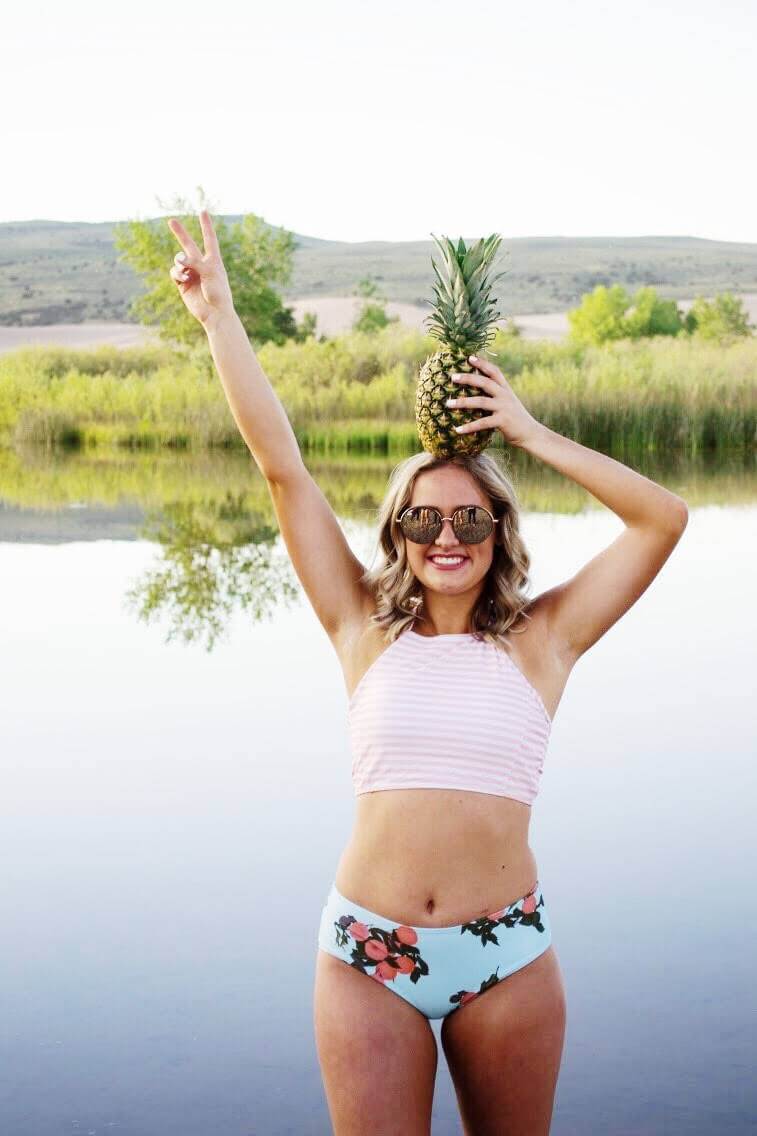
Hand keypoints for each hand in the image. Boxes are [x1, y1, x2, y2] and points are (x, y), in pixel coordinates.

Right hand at [167, 209, 234, 325]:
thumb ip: (194, 262)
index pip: (209, 238)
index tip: (203, 211)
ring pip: (179, 260)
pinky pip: (175, 272)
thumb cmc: (218, 292)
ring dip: (180, 263)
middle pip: (189, 245)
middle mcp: (201, 265)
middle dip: (180, 233)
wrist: (214, 313)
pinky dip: (177, 273)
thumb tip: (178, 259)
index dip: (206, 225)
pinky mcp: (183, 284)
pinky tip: (184, 278)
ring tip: (185, 271)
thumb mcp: (209, 273)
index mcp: (213, 260)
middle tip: (171, 220)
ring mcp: (191, 274)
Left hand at [446, 354, 541, 446]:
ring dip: (462, 402)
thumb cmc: (515, 418)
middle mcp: (505, 395)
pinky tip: (457, 430)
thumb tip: (475, 390)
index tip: (469, 357)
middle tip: (453, 377)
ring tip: (448, 404)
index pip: (494, 371)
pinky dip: (469, 427)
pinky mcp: (503, 421)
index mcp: (505, 389)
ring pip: (480, 401)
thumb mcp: (507, 402)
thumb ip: (495, 395)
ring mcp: (504, 407)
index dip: (483, 363)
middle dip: (468, 378)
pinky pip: (482, 423)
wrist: (530, 434)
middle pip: (485, 382)